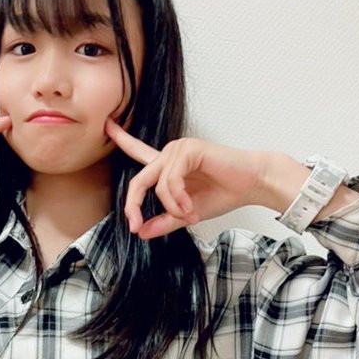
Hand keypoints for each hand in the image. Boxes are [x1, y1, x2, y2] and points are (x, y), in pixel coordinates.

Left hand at [104, 117, 273, 238]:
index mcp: (168, 166)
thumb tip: (140, 232)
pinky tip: (192, 205)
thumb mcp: (187, 214)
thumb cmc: (224, 194)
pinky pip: (170, 181)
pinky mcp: (188, 150)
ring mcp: (178, 149)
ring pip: (157, 185)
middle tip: (135, 225)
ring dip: (172, 206)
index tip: (106, 126)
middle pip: (139, 180)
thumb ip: (164, 222)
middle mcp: (170, 154)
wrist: (251, 185)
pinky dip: (178, 198)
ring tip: (190, 214)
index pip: (138, 151)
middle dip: (133, 205)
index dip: (122, 139)